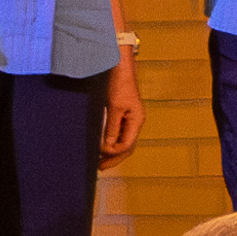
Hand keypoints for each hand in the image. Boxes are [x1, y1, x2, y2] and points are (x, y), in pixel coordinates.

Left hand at [100, 47, 144, 162]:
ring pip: (124, 142)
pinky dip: (112, 142)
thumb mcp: (114, 108)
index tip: (100, 153)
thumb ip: (112, 128)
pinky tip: (102, 146)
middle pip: (127, 147)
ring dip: (113, 152)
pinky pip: (119, 134)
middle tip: (100, 168)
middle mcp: (135, 122)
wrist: (119, 67)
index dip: (114, 152)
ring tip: (100, 162)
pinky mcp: (123, 114)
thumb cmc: (119, 84)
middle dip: (114, 158)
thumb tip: (108, 147)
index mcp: (137, 121)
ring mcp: (130, 119)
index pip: (127, 145)